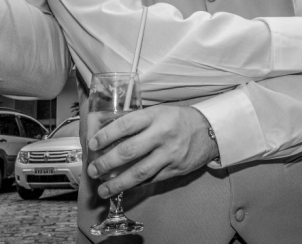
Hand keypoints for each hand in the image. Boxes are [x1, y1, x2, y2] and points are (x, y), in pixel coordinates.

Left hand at [86, 106, 217, 197]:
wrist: (209, 130)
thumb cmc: (178, 119)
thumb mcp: (158, 112)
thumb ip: (137, 122)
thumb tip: (107, 133)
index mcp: (155, 116)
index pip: (125, 125)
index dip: (106, 136)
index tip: (92, 145)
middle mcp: (162, 135)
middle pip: (129, 151)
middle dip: (106, 163)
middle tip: (93, 170)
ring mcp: (169, 155)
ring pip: (139, 172)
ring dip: (117, 183)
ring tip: (103, 189)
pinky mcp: (175, 170)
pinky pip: (151, 180)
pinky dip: (134, 186)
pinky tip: (122, 188)